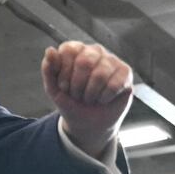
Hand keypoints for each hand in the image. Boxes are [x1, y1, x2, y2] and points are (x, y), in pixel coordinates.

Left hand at [41, 41, 132, 155]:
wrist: (87, 122)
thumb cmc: (70, 102)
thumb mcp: (53, 89)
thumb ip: (48, 70)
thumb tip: (50, 50)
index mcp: (76, 50)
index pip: (68, 50)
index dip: (63, 73)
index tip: (63, 86)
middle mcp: (94, 51)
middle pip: (85, 62)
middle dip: (76, 86)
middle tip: (77, 95)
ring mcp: (111, 60)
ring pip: (100, 75)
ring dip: (90, 94)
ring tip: (89, 98)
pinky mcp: (126, 72)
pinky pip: (114, 85)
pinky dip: (104, 98)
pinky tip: (102, 99)